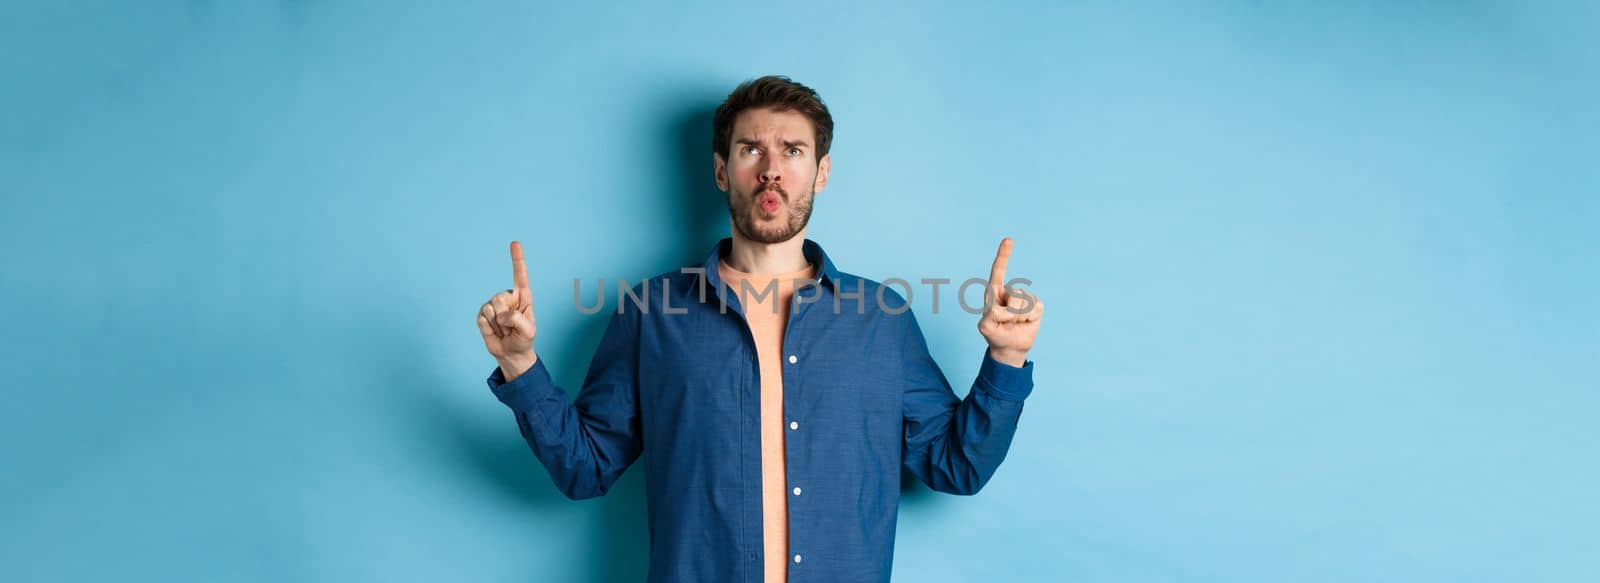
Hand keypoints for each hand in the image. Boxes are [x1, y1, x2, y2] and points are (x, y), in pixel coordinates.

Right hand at [477, 241, 537, 379]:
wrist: (511, 353)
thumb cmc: (524, 339)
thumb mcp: (529, 332)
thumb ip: (518, 320)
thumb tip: (501, 313)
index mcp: (523, 296)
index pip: (520, 275)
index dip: (517, 259)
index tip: (515, 243)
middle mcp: (508, 297)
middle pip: (500, 298)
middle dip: (506, 318)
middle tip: (511, 329)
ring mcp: (494, 304)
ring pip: (491, 309)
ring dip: (499, 326)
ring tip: (504, 331)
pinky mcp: (483, 314)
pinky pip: (482, 319)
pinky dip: (488, 329)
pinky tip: (495, 331)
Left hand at [978, 237, 1042, 366]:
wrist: (1011, 347)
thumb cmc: (995, 334)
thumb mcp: (985, 328)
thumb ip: (989, 317)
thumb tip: (1004, 309)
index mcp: (994, 292)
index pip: (998, 270)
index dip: (1004, 255)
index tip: (1009, 240)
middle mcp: (1009, 292)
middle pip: (1014, 295)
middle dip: (1008, 314)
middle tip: (1005, 322)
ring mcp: (1024, 298)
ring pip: (1023, 304)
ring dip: (1018, 318)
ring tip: (1013, 323)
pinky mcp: (1037, 306)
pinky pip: (1035, 309)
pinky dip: (1029, 319)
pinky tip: (1025, 323)